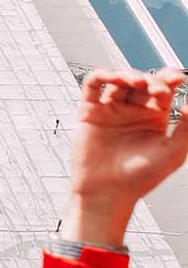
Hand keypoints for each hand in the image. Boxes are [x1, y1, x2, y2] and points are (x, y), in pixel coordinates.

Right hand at [62, 70, 187, 247]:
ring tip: (134, 82)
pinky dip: (100, 76)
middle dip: (150, 79)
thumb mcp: (173, 153)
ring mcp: (111, 110)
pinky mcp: (90, 111)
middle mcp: (132, 111)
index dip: (169, 79)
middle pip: (142, 82)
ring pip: (118, 80)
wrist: (108, 192)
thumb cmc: (141, 178)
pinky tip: (110, 77)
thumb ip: (186, 127)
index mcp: (154, 119)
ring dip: (127, 75)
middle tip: (155, 88)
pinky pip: (92, 86)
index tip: (177, 77)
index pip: (163, 90)